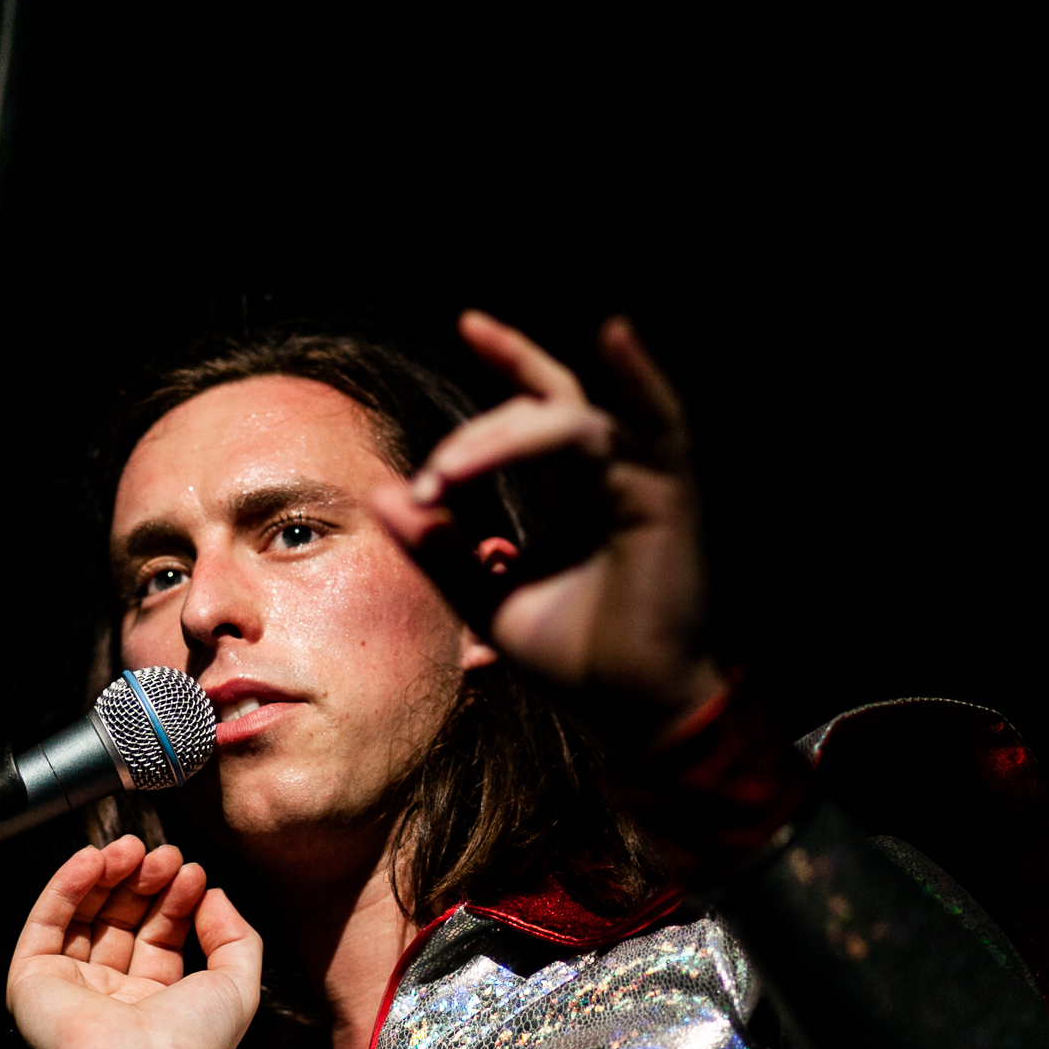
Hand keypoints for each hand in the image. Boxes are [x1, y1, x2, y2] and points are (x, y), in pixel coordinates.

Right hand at [6, 836, 261, 1048]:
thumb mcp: (238, 987)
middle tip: (163, 855)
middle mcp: (111, 995)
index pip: (161, 935)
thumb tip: (214, 896)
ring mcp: (70, 985)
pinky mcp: (32, 979)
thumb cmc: (189, 1044)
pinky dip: (67, 883)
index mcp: (155, 1004)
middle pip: (122, 919)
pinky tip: (94, 857)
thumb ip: (236, 936)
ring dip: (108, 874)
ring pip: (84, 914)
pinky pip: (47, 921)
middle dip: (144, 881)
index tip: (191, 870)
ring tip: (133, 849)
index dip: (175, 899)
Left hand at [369, 311, 724, 739]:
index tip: (461, 347)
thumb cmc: (576, 662)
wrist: (630, 713)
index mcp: (573, 494)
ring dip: (507, 436)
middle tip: (433, 479)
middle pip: (543, 408)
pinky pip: (659, 425)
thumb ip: (437, 548)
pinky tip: (617, 335)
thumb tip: (380, 494)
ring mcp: (641, 482)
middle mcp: (608, 477)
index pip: (535, 409)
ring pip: (571, 422)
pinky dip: (642, 378)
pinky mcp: (667, 498)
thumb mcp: (485, 597)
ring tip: (450, 470)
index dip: (506, 365)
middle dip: (480, 434)